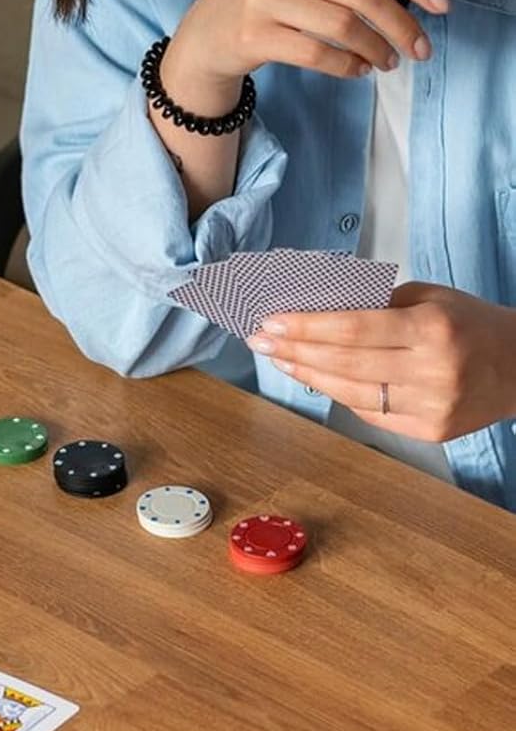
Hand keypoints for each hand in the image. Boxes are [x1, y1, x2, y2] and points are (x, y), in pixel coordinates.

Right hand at [163, 0, 449, 114]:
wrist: (200, 39)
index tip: (441, 2)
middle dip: (400, 21)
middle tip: (420, 46)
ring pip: (341, 24)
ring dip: (375, 47)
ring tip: (389, 61)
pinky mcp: (250, 36)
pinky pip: (314, 53)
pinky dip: (345, 64)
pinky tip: (358, 69)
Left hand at [250, 283, 515, 442]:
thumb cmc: (469, 324)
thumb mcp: (428, 298)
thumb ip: (374, 304)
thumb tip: (312, 308)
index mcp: (433, 328)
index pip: (353, 328)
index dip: (306, 327)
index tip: (270, 321)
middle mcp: (434, 370)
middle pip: (345, 362)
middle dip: (294, 350)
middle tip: (260, 340)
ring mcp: (433, 406)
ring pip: (350, 393)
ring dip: (306, 374)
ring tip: (279, 358)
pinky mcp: (431, 431)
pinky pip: (369, 412)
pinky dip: (337, 393)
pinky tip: (314, 378)